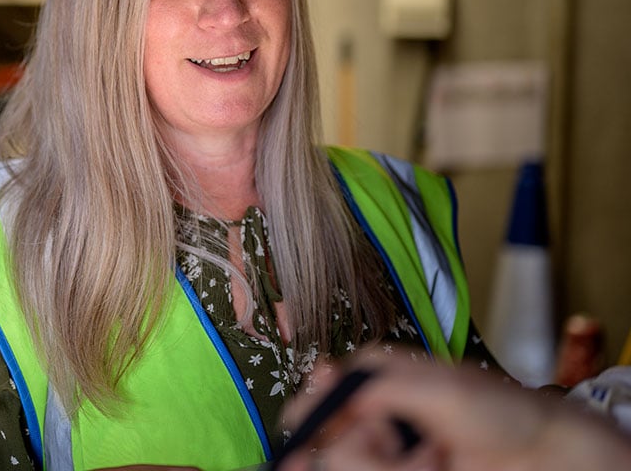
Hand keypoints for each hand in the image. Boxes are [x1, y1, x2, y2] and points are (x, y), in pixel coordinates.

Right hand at [275, 351, 630, 470]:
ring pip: (355, 461)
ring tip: (437, 459)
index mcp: (378, 377)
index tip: (297, 440)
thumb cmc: (501, 411)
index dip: (307, 416)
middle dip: (367, 445)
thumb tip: (334, 392)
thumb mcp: (434, 386)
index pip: (324, 394)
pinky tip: (437, 465)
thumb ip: (377, 385)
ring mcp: (392, 451)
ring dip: (394, 465)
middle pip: (335, 437)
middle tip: (397, 440)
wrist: (543, 455)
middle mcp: (378, 413)